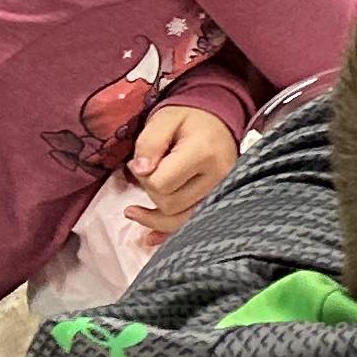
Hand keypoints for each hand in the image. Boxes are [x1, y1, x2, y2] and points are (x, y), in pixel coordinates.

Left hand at [123, 104, 239, 238]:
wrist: (218, 122)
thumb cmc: (188, 119)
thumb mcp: (163, 119)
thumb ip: (149, 143)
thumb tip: (139, 171)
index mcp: (204, 153)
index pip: (162, 183)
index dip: (144, 176)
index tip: (142, 162)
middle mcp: (219, 178)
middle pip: (170, 204)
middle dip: (151, 191)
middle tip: (149, 171)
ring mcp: (222, 194)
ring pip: (179, 221)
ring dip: (155, 215)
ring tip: (134, 210)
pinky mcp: (219, 204)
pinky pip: (191, 226)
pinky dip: (168, 232)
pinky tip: (149, 237)